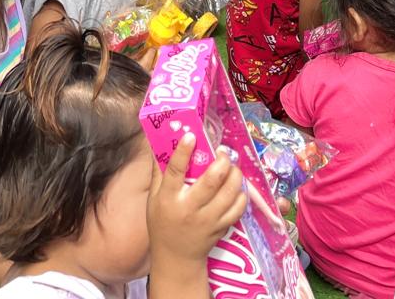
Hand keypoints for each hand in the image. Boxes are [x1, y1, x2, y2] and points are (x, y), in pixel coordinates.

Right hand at [148, 133, 246, 268]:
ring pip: (229, 194)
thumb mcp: (153, 198)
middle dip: (221, 162)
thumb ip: (158, 171)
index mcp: (169, 198)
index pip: (175, 171)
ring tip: (232, 166)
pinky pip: (238, 209)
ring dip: (235, 175)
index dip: (183, 152)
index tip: (192, 135)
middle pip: (211, 182)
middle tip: (223, 152)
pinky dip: (241, 194)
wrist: (176, 258)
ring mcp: (208, 220)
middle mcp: (190, 208)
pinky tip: (236, 186)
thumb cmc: (162, 223)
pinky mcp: (221, 228)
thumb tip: (160, 141)